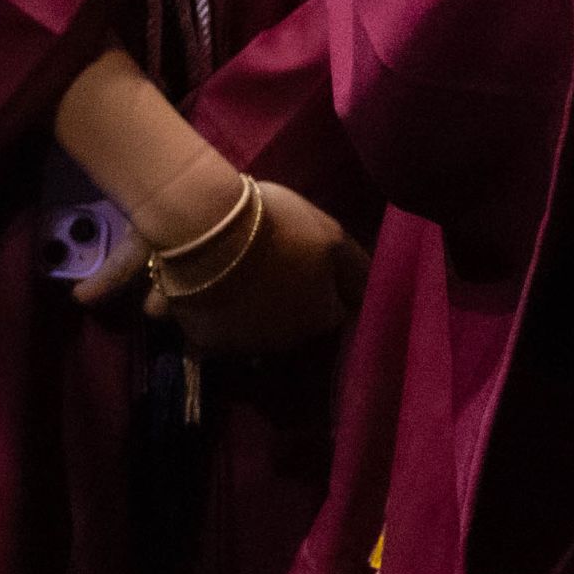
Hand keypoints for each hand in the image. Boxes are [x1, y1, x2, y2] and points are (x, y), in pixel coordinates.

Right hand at [149, 176, 368, 357]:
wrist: (203, 229)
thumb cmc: (276, 226)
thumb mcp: (332, 236)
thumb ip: (356, 270)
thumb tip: (369, 295)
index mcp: (319, 317)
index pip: (335, 312)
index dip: (327, 288)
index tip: (313, 266)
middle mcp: (286, 343)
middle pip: (298, 326)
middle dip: (293, 304)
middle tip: (277, 267)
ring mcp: (244, 346)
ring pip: (260, 333)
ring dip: (258, 313)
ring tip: (244, 277)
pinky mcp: (207, 343)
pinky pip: (222, 335)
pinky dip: (222, 319)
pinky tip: (216, 292)